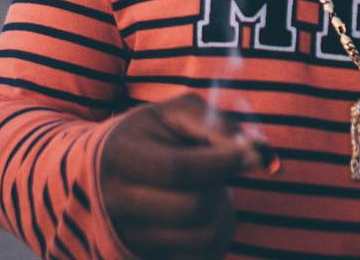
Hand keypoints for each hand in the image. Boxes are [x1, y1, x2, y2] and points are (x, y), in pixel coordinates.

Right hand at [100, 94, 261, 258]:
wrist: (105, 172)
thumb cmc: (148, 135)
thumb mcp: (172, 113)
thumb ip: (212, 122)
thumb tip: (253, 148)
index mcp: (120, 156)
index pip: (178, 169)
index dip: (222, 162)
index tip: (251, 154)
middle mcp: (118, 202)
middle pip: (193, 207)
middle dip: (221, 186)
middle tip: (222, 172)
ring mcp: (131, 237)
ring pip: (203, 239)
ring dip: (224, 212)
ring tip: (215, 191)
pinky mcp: (147, 258)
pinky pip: (202, 259)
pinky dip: (217, 237)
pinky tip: (208, 215)